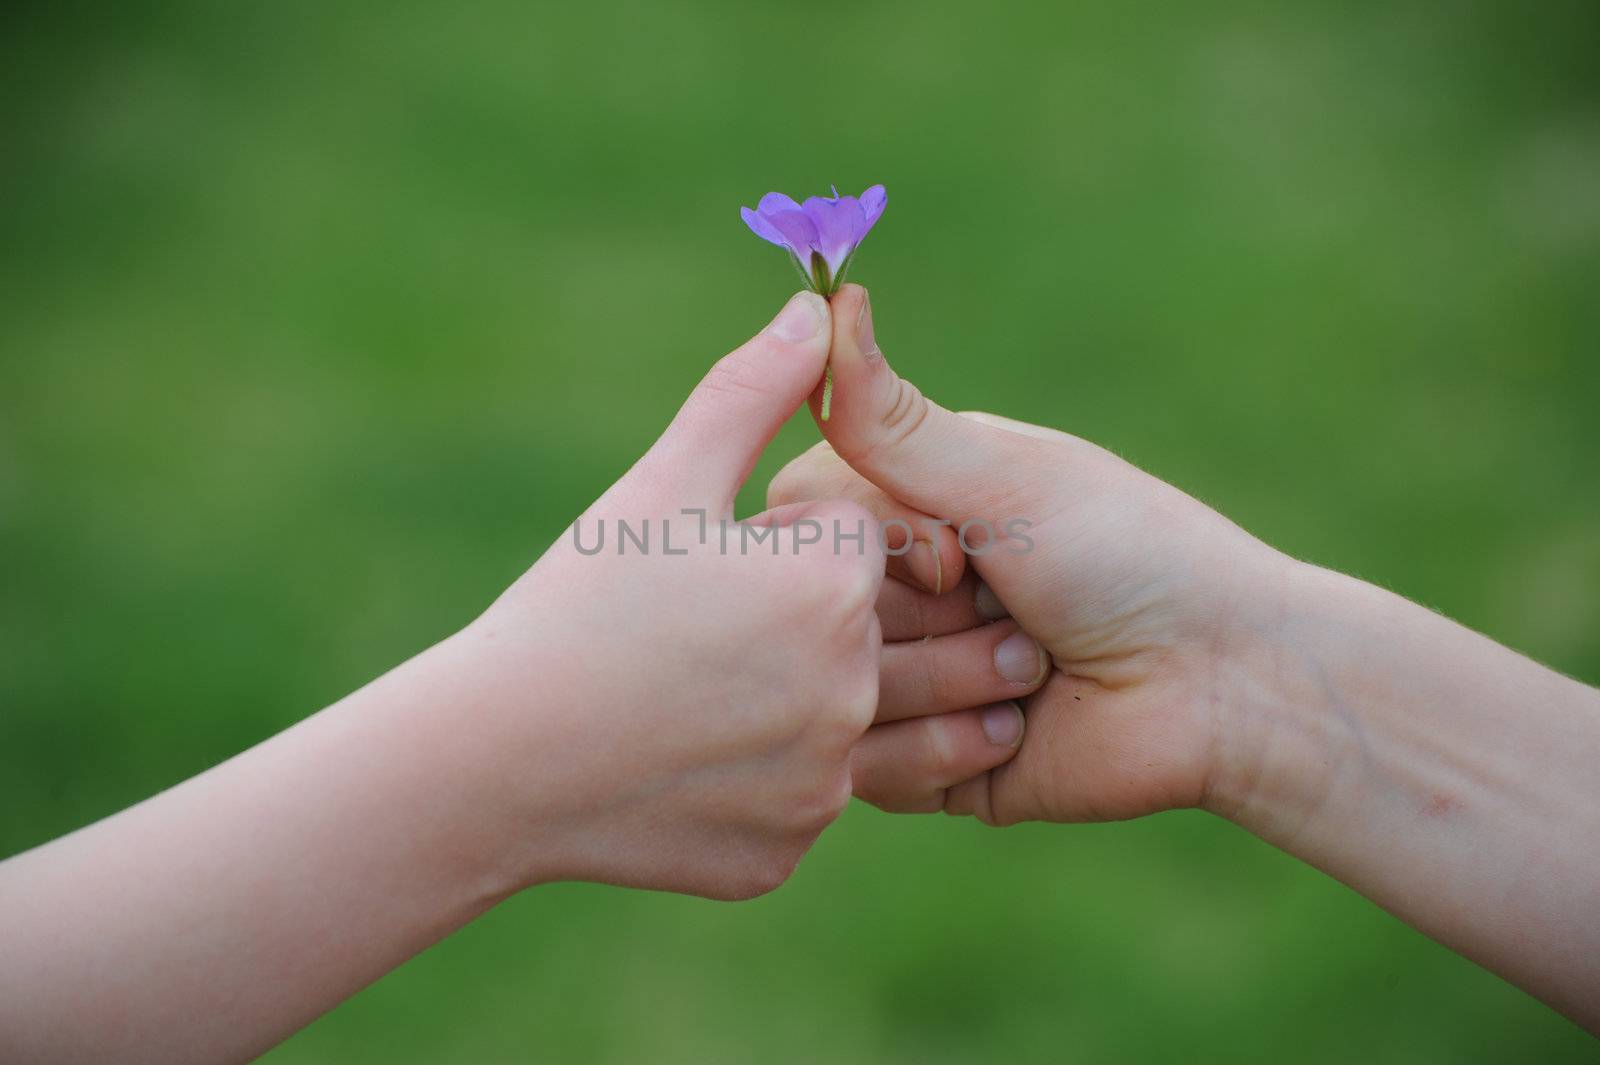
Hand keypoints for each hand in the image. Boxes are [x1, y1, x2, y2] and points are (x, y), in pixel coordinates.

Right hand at [459, 290, 885, 898]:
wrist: (489, 768)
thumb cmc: (571, 609)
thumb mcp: (665, 484)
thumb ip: (755, 391)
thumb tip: (819, 304)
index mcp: (829, 587)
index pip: (859, 543)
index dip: (784, 547)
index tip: (718, 567)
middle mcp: (849, 691)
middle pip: (861, 633)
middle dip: (799, 623)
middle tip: (700, 634)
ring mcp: (820, 785)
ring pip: (836, 718)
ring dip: (789, 700)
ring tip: (698, 689)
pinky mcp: (787, 851)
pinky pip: (797, 797)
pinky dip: (759, 778)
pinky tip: (684, 759)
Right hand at [769, 284, 1288, 823]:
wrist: (1221, 686)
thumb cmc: (1128, 556)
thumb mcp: (1005, 479)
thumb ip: (892, 421)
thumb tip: (831, 298)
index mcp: (909, 509)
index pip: (796, 519)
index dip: (864, 546)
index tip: (956, 552)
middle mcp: (896, 594)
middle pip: (812, 615)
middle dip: (924, 622)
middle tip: (1013, 614)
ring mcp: (906, 682)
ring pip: (838, 697)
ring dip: (950, 683)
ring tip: (1030, 670)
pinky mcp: (924, 768)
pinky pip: (870, 773)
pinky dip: (949, 750)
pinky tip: (1019, 728)